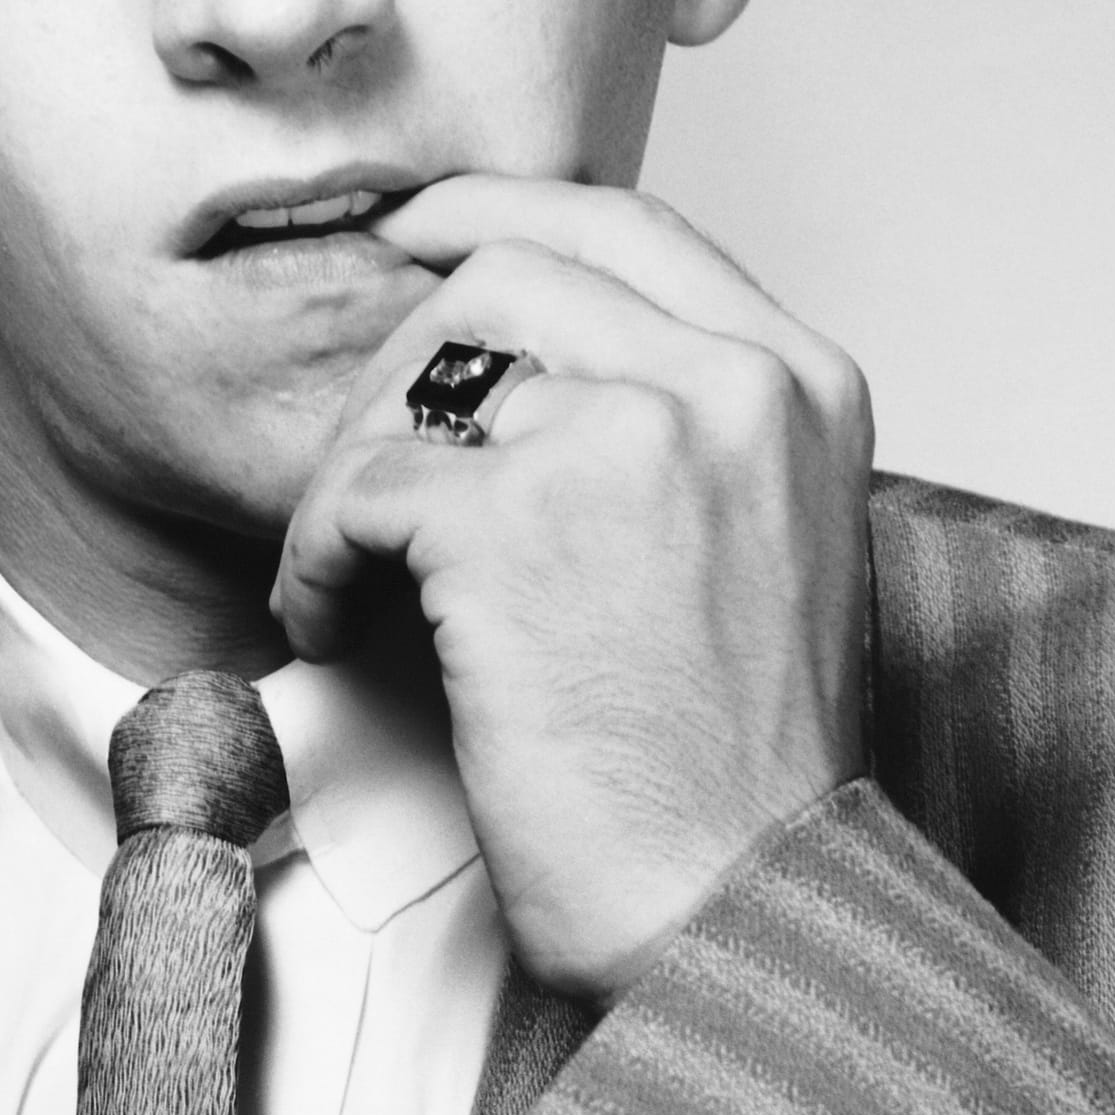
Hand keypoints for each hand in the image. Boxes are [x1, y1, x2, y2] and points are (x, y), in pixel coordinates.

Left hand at [271, 178, 871, 1001]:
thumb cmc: (737, 765)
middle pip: (502, 271)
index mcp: (799, 381)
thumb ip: (685, 425)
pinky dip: (315, 554)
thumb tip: (526, 360)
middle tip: (366, 468)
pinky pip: (359, 489)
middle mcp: (729, 382)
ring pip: (418, 372)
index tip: (413, 228)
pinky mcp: (516, 522)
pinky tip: (329, 619)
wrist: (746, 908)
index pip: (624, 221)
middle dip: (401, 363)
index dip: (497, 205)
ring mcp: (627, 437)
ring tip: (344, 563)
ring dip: (349, 467)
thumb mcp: (767, 542)